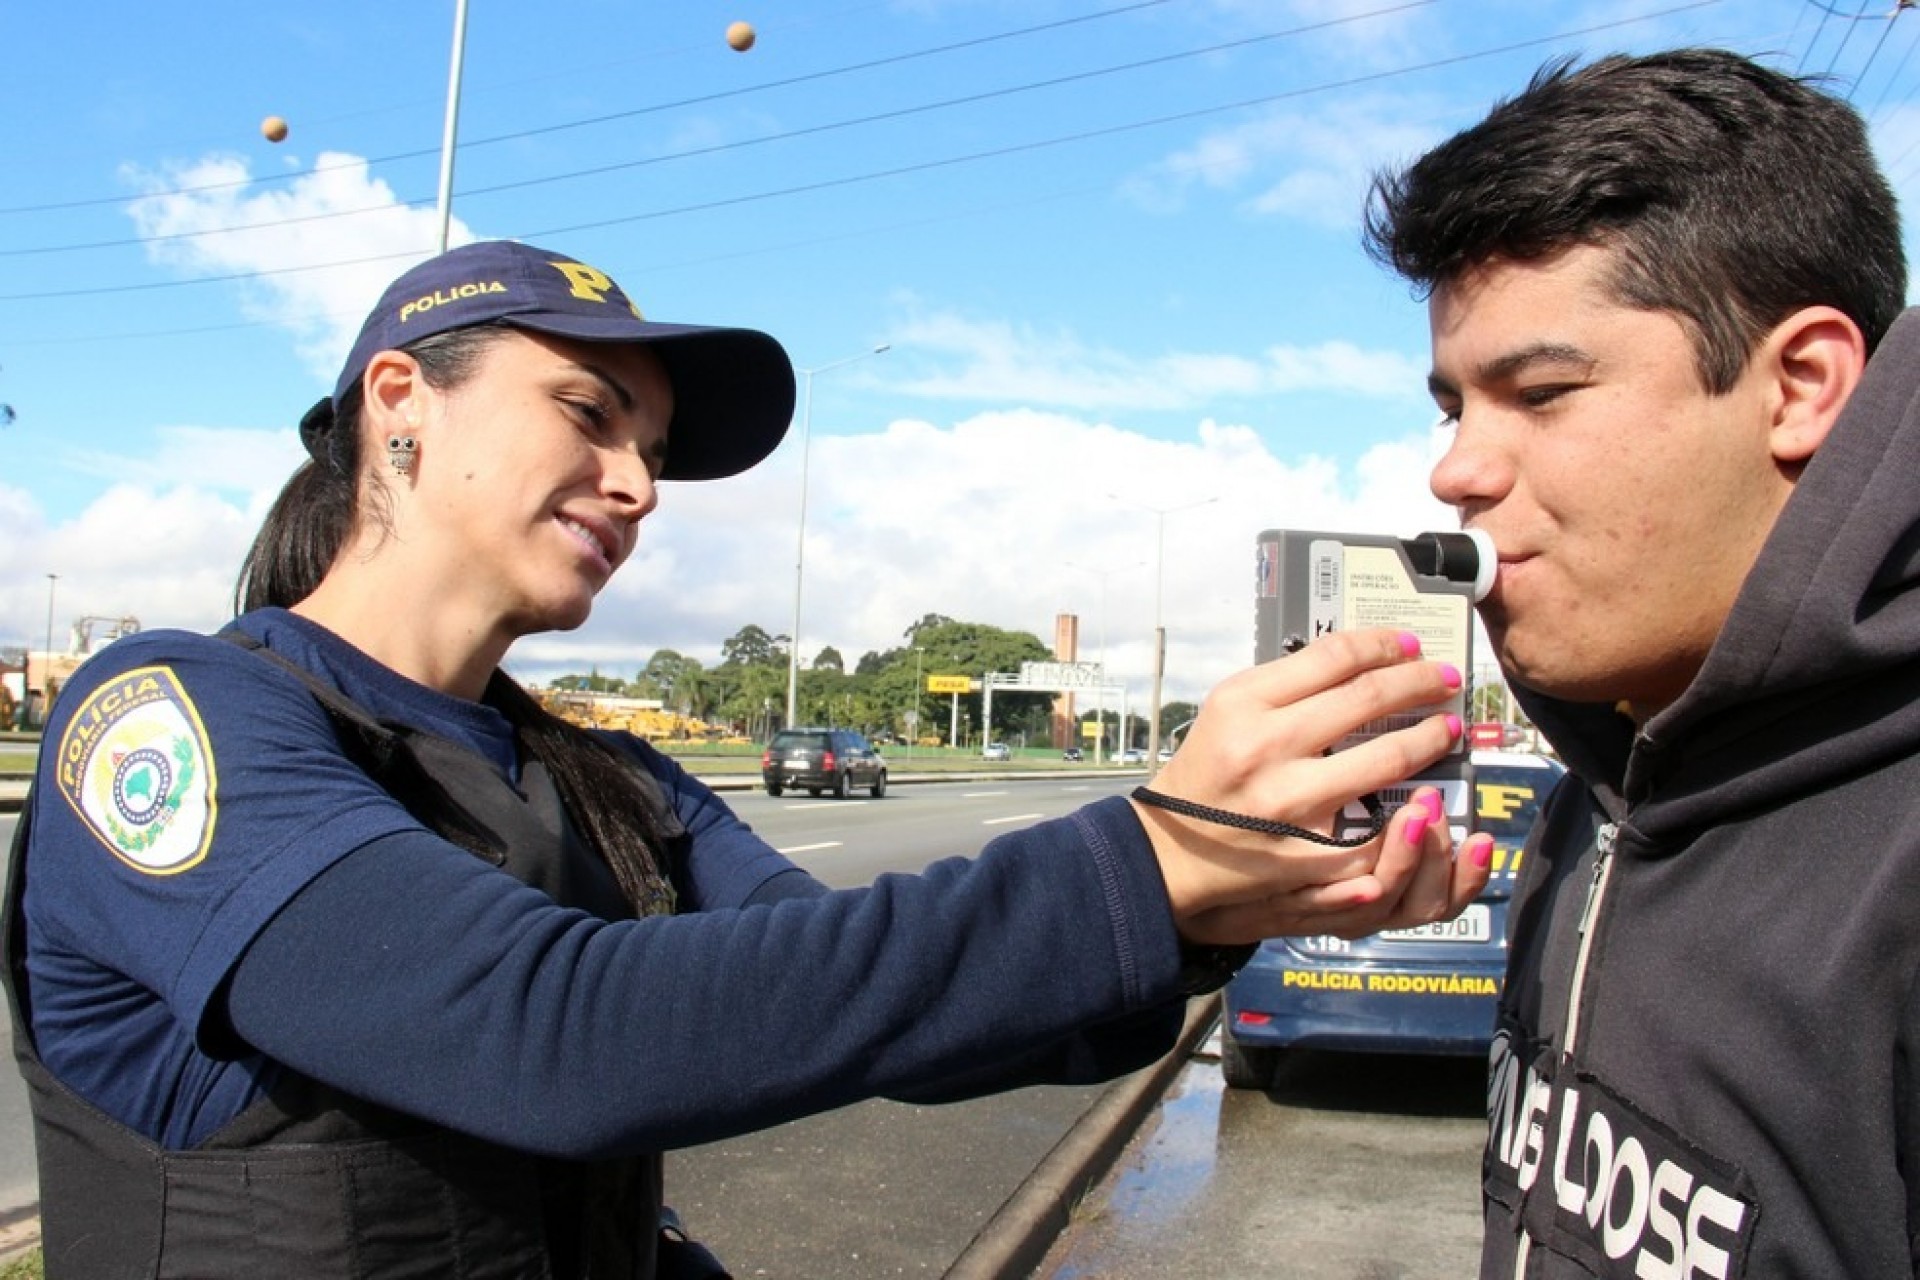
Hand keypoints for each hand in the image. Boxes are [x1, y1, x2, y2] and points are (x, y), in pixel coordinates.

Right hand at [1130, 627, 1492, 945]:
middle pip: (1366, 698)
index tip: (1408, 645)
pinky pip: (1377, 825)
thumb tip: (1362, 662)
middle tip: (1445, 679)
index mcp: (1243, 703)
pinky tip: (1422, 793)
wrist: (1173, 851)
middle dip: (1419, 682)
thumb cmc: (1205, 775)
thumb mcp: (1227, 710)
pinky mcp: (1309, 851)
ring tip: (1445, 728)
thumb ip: (1287, 685)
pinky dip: (1407, 808)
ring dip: (1429, 737)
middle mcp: (1266, 747)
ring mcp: (1290, 803)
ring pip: (1387, 758)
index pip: (1332, 656)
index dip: (1381, 644)